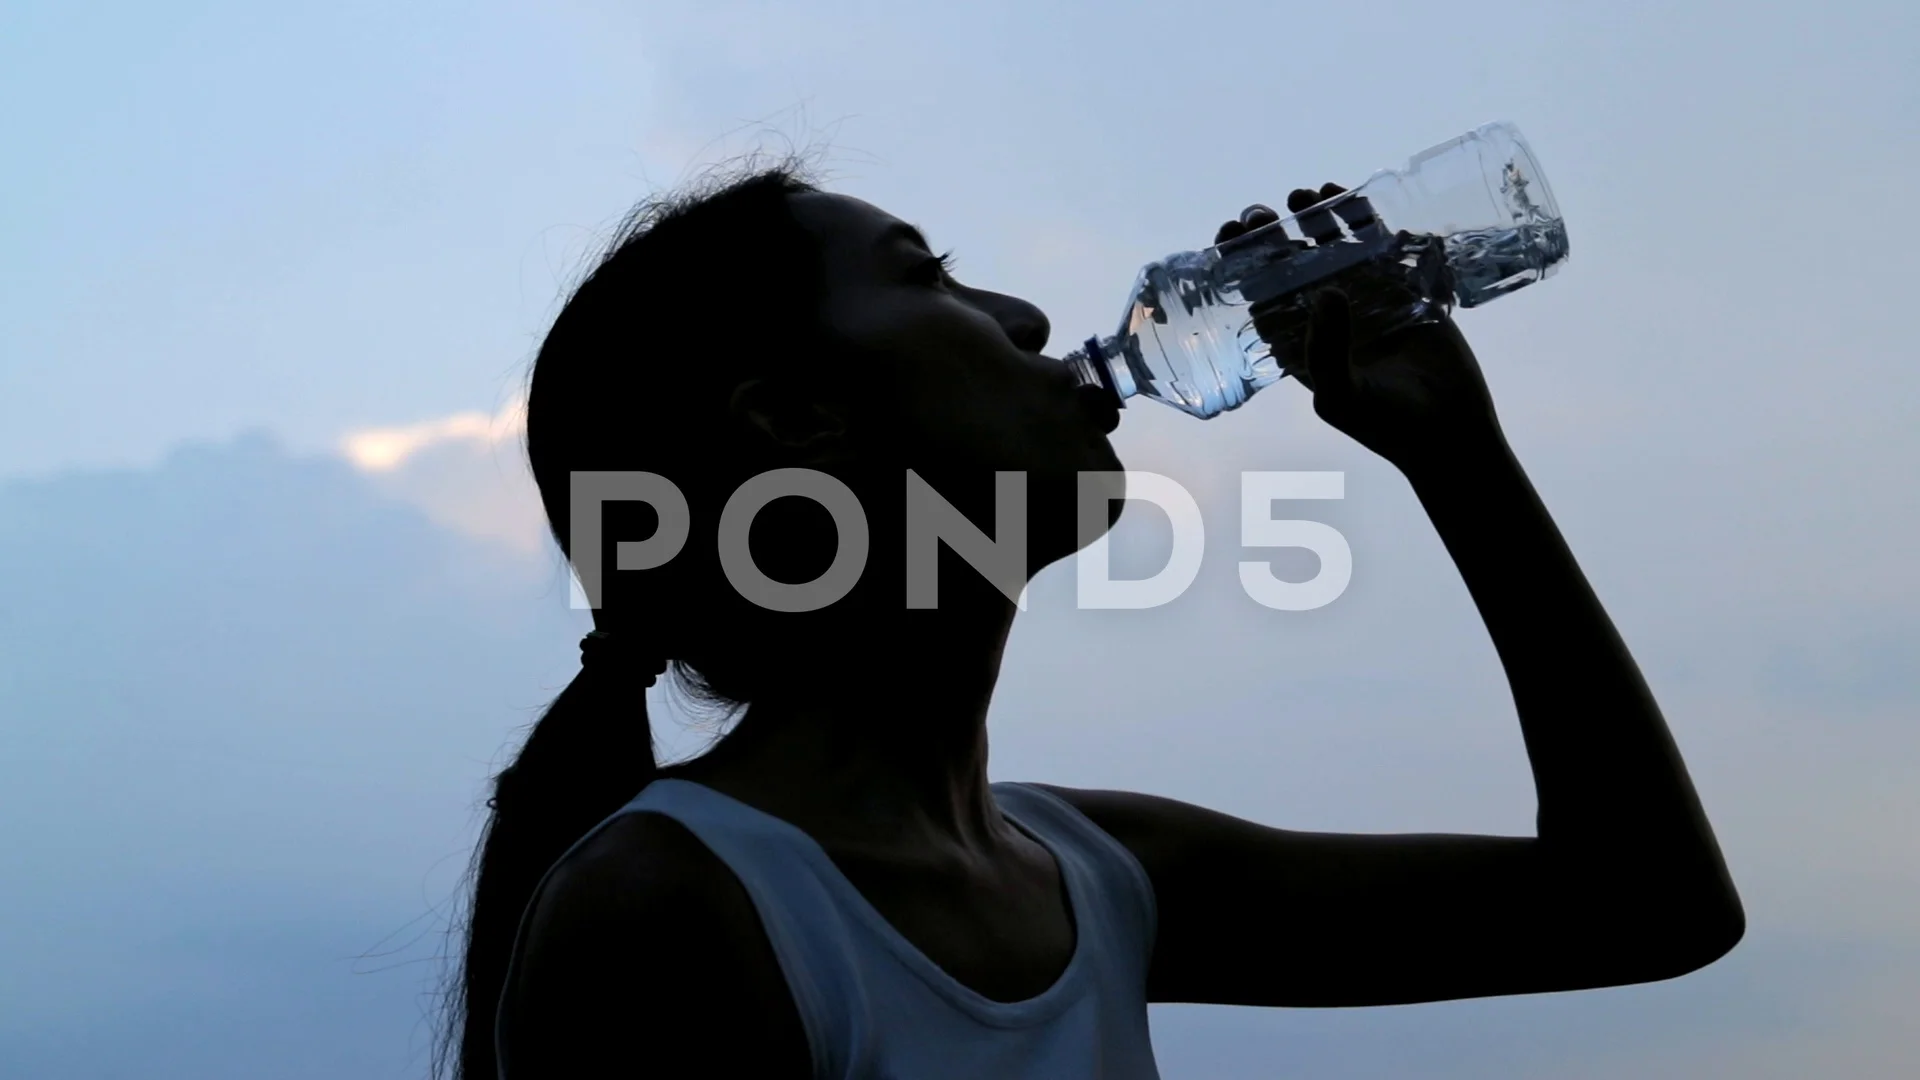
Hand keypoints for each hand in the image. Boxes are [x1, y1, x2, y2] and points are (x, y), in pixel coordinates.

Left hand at [1215, 186, 1505, 474]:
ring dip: (1316, 218)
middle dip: (1273, 234)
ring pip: (1331, 247)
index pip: (1258, 294)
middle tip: (1262, 213)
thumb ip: (1325, 350)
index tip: (1230, 233)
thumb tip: (1324, 292)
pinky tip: (1353, 198)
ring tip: (1306, 195)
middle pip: (1290, 264)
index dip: (1240, 262)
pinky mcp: (1402, 288)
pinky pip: (1379, 244)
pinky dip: (1365, 220)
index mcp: (1298, 342)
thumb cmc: (1387, 424)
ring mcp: (1364, 299)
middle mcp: (1325, 317)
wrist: (1449, 431)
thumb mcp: (1342, 395)